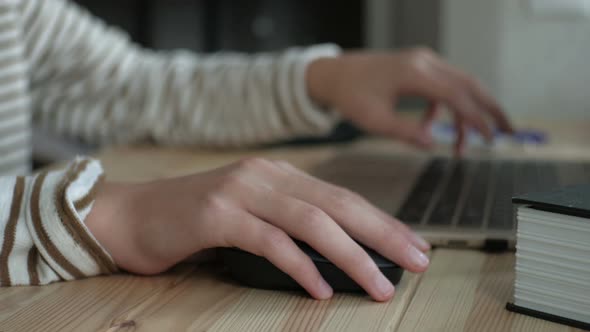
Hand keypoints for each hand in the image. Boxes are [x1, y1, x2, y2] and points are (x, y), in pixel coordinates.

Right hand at [86, 158, 429, 301]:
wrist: (130, 215)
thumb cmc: (193, 221)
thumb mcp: (250, 215)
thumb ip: (289, 224)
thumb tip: (338, 255)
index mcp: (279, 175)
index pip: (343, 197)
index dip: (383, 222)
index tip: (414, 245)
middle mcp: (265, 176)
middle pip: (339, 204)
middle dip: (384, 234)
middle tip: (419, 260)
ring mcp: (241, 191)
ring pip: (311, 221)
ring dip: (352, 255)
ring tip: (379, 284)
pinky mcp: (216, 214)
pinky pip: (269, 240)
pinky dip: (300, 265)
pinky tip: (320, 288)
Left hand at [307, 47, 513, 154]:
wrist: (333, 74)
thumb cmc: (350, 96)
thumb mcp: (374, 121)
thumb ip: (406, 132)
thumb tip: (434, 144)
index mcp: (414, 74)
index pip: (457, 95)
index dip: (476, 118)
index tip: (490, 139)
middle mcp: (424, 62)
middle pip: (469, 83)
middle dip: (491, 109)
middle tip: (509, 132)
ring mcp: (423, 61)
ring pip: (460, 83)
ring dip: (471, 110)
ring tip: (474, 139)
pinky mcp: (419, 65)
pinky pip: (443, 85)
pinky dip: (447, 106)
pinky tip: (433, 126)